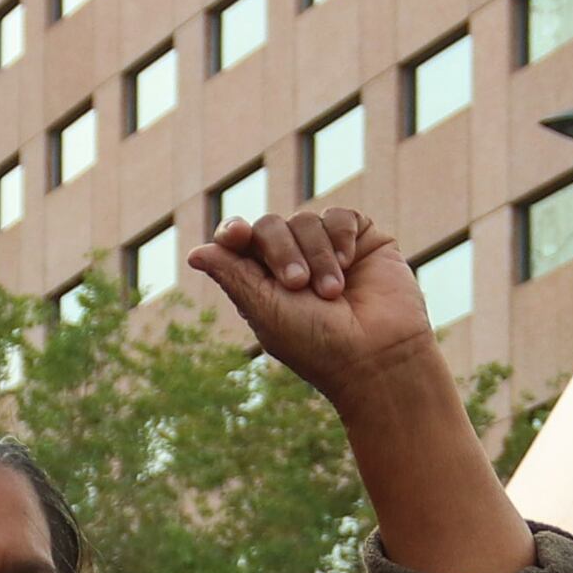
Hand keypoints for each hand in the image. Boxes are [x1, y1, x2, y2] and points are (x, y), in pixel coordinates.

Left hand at [186, 209, 439, 410]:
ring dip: (317, 254)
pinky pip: (340, 216)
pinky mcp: (363, 241)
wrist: (378, 356)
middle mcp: (295, 261)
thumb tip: (194, 252)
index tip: (236, 236)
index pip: (240, 241)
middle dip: (280, 250)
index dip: (234, 233)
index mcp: (264, 281)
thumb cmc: (318, 345)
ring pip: (306, 219)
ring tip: (333, 292)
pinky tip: (349, 262)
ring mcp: (328, 250)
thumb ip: (232, 276)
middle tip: (298, 285)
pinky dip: (341, 235)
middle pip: (270, 226)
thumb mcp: (265, 311)